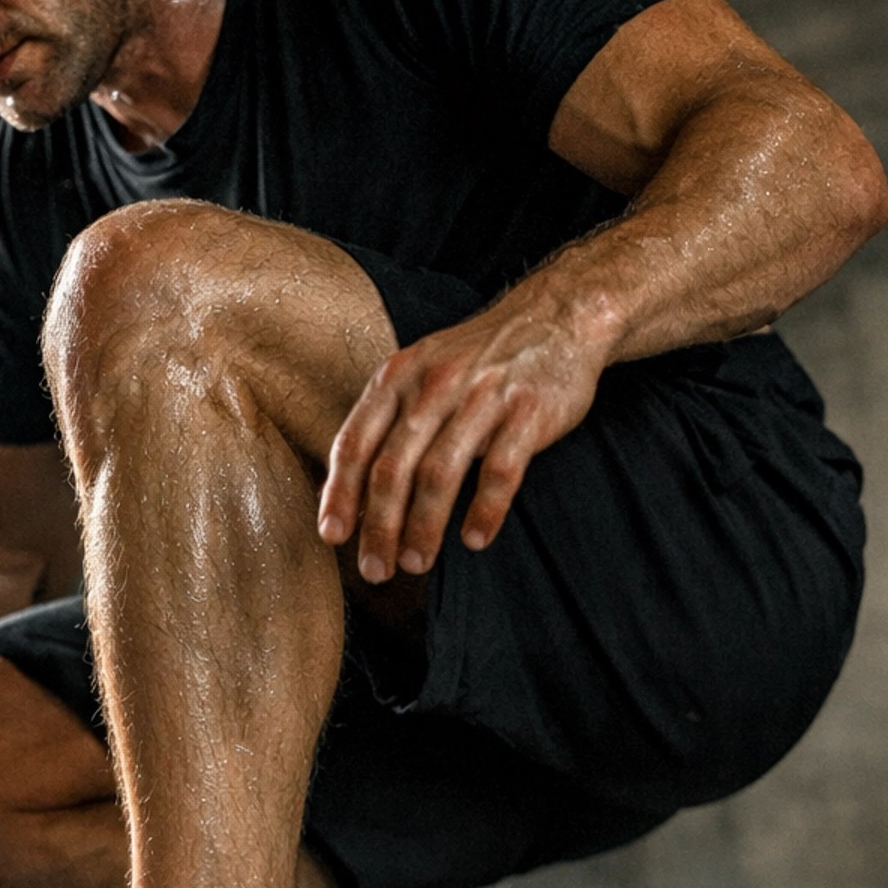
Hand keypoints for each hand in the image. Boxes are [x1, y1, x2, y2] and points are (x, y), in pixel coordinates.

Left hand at [319, 296, 604, 576]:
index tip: (332, 537)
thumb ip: (388, 420)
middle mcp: (434, 385)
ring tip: (415, 563)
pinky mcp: (527, 412)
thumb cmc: (478, 359)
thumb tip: (351, 489)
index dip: (340, 494)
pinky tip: (474, 540)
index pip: (356, 443)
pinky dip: (485, 510)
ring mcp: (482, 397)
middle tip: (375, 570)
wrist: (555, 317)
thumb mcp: (422, 372)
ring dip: (423, 527)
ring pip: (440, 474)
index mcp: (398, 377)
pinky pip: (500, 470)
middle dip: (378, 526)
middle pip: (393, 468)